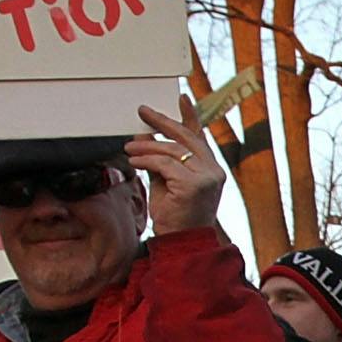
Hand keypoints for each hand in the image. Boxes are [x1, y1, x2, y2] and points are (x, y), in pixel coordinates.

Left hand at [126, 103, 226, 237]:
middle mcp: (213, 170)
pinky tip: (134, 162)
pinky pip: (165, 165)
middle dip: (162, 123)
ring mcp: (206, 178)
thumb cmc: (175, 216)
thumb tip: (145, 136)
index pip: (199, 137)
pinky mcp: (194, 185)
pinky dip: (146, 161)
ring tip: (129, 149)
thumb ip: (159, 160)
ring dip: (146, 148)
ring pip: (172, 151)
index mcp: (210, 169)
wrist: (182, 243)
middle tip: (143, 112)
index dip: (190, 116)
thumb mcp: (165, 182)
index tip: (181, 97)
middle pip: (185, 138)